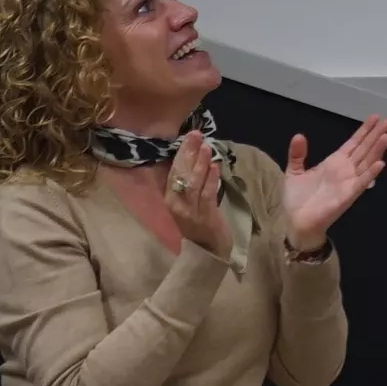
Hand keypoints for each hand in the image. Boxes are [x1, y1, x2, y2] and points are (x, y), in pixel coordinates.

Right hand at [164, 132, 233, 257]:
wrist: (208, 251)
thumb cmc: (199, 223)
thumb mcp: (189, 202)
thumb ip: (189, 182)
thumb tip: (194, 156)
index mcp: (171, 198)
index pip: (173, 171)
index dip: (181, 153)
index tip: (189, 135)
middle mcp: (177, 203)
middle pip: (181, 174)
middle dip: (189, 153)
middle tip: (197, 135)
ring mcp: (190, 211)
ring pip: (193, 183)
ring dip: (200, 164)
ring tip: (207, 147)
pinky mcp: (205, 217)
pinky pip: (207, 195)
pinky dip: (211, 180)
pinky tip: (215, 167)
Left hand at [277, 116, 386, 253]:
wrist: (296, 222)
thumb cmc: (297, 200)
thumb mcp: (294, 172)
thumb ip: (298, 154)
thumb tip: (299, 135)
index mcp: (334, 163)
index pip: (353, 143)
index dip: (364, 131)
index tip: (375, 117)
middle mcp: (345, 170)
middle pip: (364, 149)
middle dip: (376, 135)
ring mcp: (349, 182)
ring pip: (367, 162)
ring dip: (377, 150)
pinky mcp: (348, 195)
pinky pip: (362, 182)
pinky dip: (371, 173)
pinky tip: (381, 163)